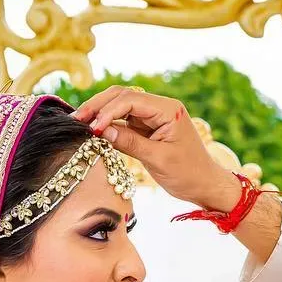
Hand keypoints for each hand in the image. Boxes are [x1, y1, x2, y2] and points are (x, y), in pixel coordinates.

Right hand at [72, 86, 240, 210]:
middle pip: (122, 96)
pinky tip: (92, 130)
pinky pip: (123, 120)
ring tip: (79, 124)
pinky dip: (107, 124)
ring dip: (100, 113)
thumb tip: (102, 131)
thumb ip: (130, 143)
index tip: (93, 128)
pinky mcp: (147, 128)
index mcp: (168, 110)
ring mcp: (152, 117)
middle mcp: (160, 108)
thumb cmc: (188, 173)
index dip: (109, 111)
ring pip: (120, 106)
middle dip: (98, 106)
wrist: (205, 184)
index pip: (131, 100)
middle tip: (76, 119)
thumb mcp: (158, 160)